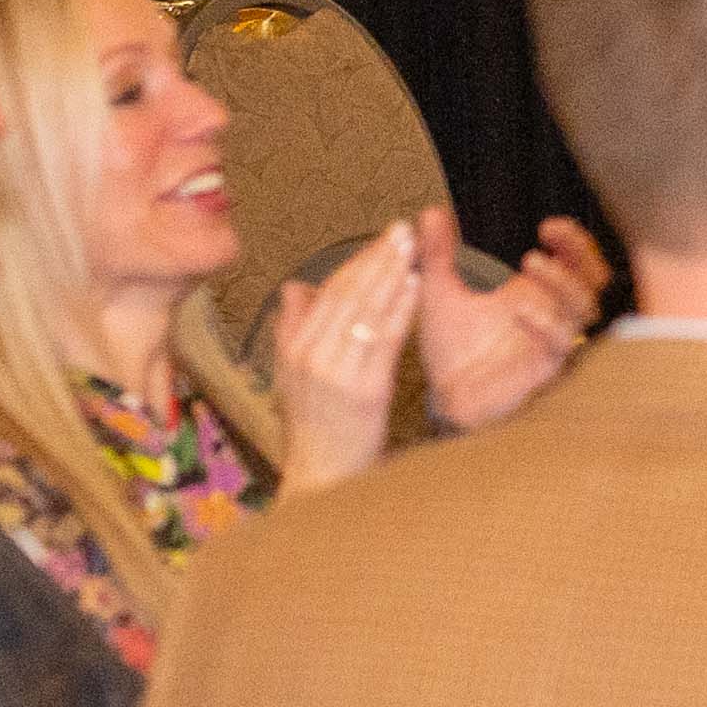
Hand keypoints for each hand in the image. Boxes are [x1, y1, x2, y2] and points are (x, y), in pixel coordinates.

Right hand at [261, 222, 424, 485]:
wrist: (322, 476)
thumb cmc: (313, 425)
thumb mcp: (290, 375)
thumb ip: (292, 327)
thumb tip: (297, 286)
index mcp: (292, 348)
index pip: (329, 291)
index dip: (359, 260)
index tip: (384, 237)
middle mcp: (310, 356)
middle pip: (349, 294)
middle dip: (379, 258)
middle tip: (404, 230)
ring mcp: (336, 373)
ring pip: (367, 311)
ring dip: (393, 275)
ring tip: (413, 249)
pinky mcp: (364, 391)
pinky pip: (385, 340)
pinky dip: (401, 309)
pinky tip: (416, 287)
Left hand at [415, 209, 606, 434]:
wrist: (444, 393)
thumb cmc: (453, 344)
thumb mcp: (441, 291)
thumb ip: (439, 254)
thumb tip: (431, 214)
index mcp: (538, 291)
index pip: (575, 258)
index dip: (570, 238)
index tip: (547, 225)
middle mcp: (554, 312)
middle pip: (594, 277)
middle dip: (578, 251)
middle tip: (549, 234)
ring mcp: (553, 340)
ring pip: (583, 308)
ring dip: (562, 281)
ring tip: (530, 263)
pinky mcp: (544, 367)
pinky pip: (559, 343)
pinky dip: (545, 322)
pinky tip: (521, 309)